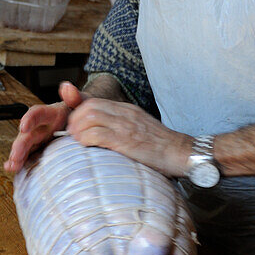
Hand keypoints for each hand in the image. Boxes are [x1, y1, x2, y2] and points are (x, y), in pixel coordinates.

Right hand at [4, 81, 84, 171]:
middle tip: (15, 156)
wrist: (85, 122)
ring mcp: (40, 139)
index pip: (36, 113)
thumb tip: (68, 87)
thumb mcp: (82, 101)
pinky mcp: (42, 149)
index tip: (24, 127)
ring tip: (12, 166)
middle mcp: (41, 126)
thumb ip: (74, 96)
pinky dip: (21, 162)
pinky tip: (13, 168)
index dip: (29, 119)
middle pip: (27, 135)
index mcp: (49, 114)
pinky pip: (30, 156)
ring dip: (17, 156)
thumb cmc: (82, 111)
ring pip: (25, 147)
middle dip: (19, 146)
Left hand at [66, 98, 190, 176]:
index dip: (79, 111)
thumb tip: (98, 132)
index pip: (94, 101)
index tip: (74, 125)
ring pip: (90, 117)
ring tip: (78, 140)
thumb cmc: (160, 146)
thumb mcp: (139, 127)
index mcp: (127, 109)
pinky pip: (97, 134)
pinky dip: (85, 139)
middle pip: (89, 107)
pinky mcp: (125, 140)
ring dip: (78, 129)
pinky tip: (85, 146)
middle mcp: (125, 114)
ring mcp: (125, 126)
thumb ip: (120, 125)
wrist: (182, 152)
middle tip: (72, 133)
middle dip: (75, 120)